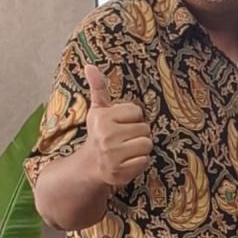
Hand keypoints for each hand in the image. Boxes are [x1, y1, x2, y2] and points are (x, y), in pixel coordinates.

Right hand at [84, 65, 151, 185]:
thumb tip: (90, 65)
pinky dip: (139, 162)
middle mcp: (106, 136)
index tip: (119, 125)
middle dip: (137, 134)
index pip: (137, 112)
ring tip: (126, 150)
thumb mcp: (98, 110)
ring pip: (147, 145)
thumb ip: (98, 87)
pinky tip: (126, 162)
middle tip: (123, 140)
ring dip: (140, 148)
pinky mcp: (119, 172)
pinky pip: (145, 161)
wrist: (90, 165)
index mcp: (102, 118)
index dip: (132, 118)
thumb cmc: (99, 133)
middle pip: (144, 129)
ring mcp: (112, 156)